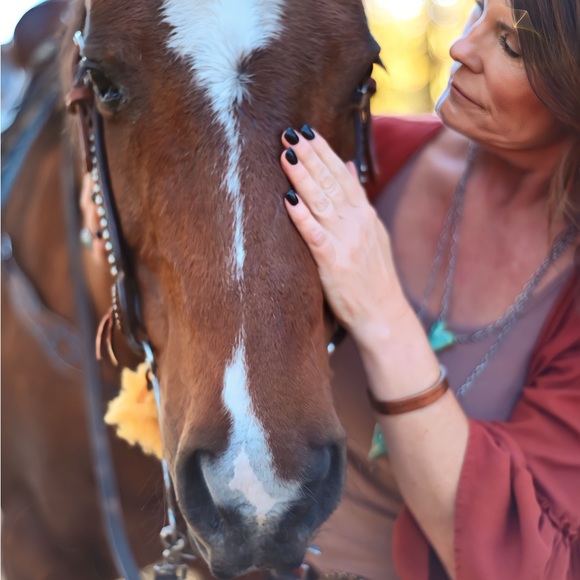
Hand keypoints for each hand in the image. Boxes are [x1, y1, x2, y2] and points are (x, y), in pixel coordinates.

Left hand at [280, 127, 410, 342]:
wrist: (384, 313)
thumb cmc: (373, 275)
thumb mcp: (372, 231)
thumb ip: (358, 199)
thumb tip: (346, 165)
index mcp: (365, 214)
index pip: (342, 175)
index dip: (323, 152)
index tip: (307, 131)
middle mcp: (357, 223)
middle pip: (331, 183)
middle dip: (310, 156)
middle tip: (290, 132)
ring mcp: (346, 242)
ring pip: (321, 203)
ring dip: (303, 177)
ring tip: (286, 154)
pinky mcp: (334, 263)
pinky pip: (315, 235)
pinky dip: (302, 216)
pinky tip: (288, 199)